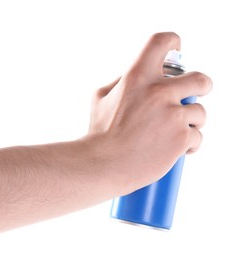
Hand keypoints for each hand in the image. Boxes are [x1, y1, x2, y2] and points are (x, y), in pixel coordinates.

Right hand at [86, 32, 212, 194]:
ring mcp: (173, 116)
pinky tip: (178, 149)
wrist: (102, 165)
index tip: (176, 50)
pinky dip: (190, 144)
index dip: (172, 42)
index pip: (162, 42)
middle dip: (200, 88)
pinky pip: (198, 136)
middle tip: (191, 96)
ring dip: (192, 121)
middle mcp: (158, 92)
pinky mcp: (181, 138)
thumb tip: (141, 75)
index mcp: (137, 77)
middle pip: (200, 80)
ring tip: (175, 132)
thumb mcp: (101, 98)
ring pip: (200, 113)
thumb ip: (121, 81)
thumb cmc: (99, 134)